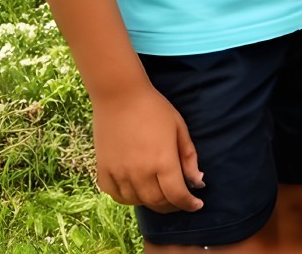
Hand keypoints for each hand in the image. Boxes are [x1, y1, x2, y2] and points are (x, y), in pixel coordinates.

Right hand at [91, 84, 205, 213]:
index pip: (177, 196)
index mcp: (162, 162)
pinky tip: (137, 191)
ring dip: (151, 203)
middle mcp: (139, 172)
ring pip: (137, 201)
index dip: (189, 204)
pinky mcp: (103, 170)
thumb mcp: (179, 129)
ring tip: (161, 195)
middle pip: (157, 202)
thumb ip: (188, 158)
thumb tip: (198, 181)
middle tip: (180, 201)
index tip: (196, 205)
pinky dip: (128, 198)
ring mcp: (119, 173)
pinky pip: (115, 194)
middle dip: (173, 206)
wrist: (119, 96)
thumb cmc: (155, 109)